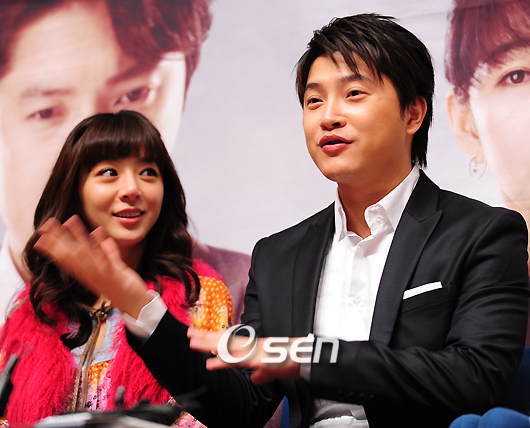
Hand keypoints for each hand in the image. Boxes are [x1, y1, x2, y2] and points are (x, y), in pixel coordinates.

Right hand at [34, 215, 151, 317]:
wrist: (133, 304)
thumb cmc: (119, 285)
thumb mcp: (108, 267)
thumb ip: (103, 251)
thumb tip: (96, 234)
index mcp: (85, 273)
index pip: (65, 259)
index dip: (52, 247)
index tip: (41, 234)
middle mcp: (89, 274)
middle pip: (71, 255)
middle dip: (59, 239)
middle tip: (47, 224)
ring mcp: (101, 274)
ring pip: (86, 254)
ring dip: (78, 236)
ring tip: (70, 220)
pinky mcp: (115, 275)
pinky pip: (107, 260)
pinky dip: (102, 247)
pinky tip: (98, 233)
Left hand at [187, 327, 302, 384]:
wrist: (308, 358)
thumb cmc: (293, 362)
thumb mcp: (274, 369)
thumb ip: (262, 374)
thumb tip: (254, 378)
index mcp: (254, 347)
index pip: (230, 341)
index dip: (215, 338)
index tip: (200, 335)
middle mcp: (252, 346)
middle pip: (225, 341)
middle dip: (206, 337)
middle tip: (188, 333)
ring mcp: (253, 352)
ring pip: (226, 347)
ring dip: (209, 345)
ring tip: (192, 342)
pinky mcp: (257, 360)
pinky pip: (237, 361)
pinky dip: (223, 362)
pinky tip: (210, 364)